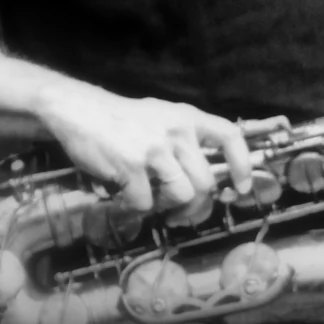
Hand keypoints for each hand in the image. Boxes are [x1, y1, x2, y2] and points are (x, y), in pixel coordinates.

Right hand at [35, 81, 252, 221]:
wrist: (81, 111)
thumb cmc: (124, 120)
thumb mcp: (163, 118)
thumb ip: (185, 142)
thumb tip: (204, 183)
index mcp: (188, 117)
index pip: (229, 136)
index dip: (242, 165)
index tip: (242, 188)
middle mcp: (177, 131)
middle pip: (206, 181)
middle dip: (196, 205)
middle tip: (181, 212)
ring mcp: (156, 149)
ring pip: (183, 195)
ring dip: (168, 207)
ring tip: (152, 200)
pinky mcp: (132, 166)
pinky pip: (145, 203)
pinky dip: (135, 206)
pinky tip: (125, 194)